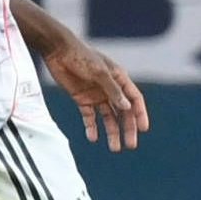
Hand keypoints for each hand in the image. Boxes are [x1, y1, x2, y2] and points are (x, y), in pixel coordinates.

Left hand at [37, 34, 148, 152]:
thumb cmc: (81, 57)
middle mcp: (110, 89)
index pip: (134, 99)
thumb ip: (112, 90)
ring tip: (115, 148)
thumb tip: (126, 107)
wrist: (57, 51)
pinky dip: (91, 127)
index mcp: (119, 79)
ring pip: (108, 117)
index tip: (143, 129)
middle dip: (128, 128)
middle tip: (131, 145)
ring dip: (112, 132)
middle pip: (123, 112)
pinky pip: (89, 116)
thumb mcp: (99, 72)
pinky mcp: (82, 99)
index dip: (140, 114)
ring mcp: (96, 95)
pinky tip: (93, 138)